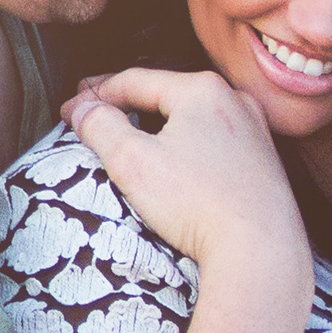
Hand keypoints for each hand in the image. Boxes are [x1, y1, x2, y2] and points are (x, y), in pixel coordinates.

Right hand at [62, 66, 304, 281]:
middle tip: (92, 120)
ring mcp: (254, 131)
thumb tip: (83, 109)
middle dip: (125, 107)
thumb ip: (100, 126)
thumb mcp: (132, 162)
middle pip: (164, 95)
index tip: (67, 113)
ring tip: (129, 142)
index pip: (134, 80)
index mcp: (203, 89)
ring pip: (191, 119)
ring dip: (157, 127)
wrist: (261, 252)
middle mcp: (235, 101)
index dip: (94, 95)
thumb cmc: (198, 204)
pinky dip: (185, 146)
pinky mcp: (263, 162)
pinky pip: (213, 142)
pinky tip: (173, 165)